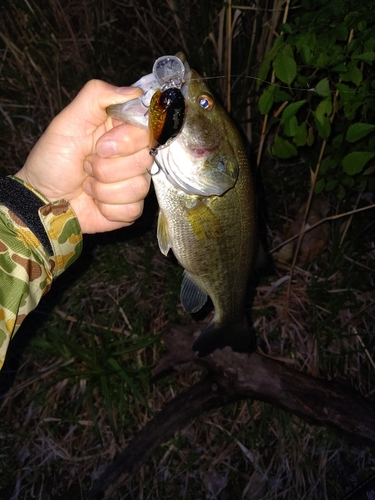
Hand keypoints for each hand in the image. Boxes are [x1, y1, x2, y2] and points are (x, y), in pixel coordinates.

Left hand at [15, 80, 151, 233]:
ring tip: (88, 184)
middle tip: (87, 165)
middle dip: (108, 167)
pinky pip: (132, 208)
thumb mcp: (67, 122)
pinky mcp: (130, 208)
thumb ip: (96, 96)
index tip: (102, 146)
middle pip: (144, 159)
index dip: (126, 140)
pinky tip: (95, 202)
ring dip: (104, 188)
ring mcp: (133, 183)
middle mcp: (131, 156)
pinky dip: (108, 207)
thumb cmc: (52, 161)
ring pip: (139, 186)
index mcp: (120, 131)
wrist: (43, 200)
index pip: (147, 129)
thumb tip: (133, 91)